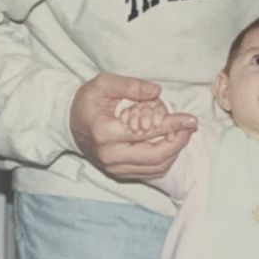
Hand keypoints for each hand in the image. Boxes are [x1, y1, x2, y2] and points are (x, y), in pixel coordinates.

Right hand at [69, 74, 196, 179]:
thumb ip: (130, 86)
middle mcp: (110, 156)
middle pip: (155, 156)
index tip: (191, 119)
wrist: (68, 124)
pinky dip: (164, 160)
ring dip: (174, 152)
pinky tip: (169, 144)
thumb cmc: (87, 101)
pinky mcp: (118, 174)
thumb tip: (157, 91)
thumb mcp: (104, 84)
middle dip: (178, 142)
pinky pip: (149, 173)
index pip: (147, 132)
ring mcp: (114, 168)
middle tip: (189, 127)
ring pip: (155, 168)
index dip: (173, 125)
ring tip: (181, 134)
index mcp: (105, 133)